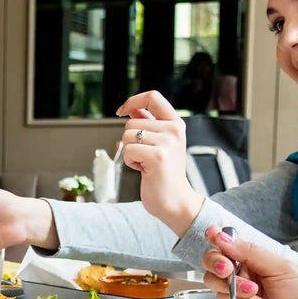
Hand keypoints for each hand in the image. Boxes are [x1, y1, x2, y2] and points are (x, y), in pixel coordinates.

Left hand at [115, 90, 203, 234]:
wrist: (175, 201)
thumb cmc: (163, 174)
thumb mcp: (159, 143)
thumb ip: (148, 124)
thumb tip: (131, 108)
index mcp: (176, 123)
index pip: (152, 97)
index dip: (133, 101)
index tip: (121, 111)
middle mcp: (174, 129)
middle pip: (132, 122)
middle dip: (130, 140)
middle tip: (145, 156)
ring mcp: (167, 142)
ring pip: (127, 135)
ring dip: (130, 152)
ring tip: (146, 164)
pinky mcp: (158, 156)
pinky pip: (128, 150)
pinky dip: (129, 162)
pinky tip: (144, 170)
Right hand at [199, 226, 297, 298]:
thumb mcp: (282, 268)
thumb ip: (251, 252)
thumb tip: (222, 236)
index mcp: (255, 260)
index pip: (228, 245)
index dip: (216, 238)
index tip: (212, 235)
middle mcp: (243, 276)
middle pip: (212, 262)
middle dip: (216, 262)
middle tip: (227, 269)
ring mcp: (236, 296)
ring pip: (214, 283)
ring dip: (233, 286)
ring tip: (256, 292)